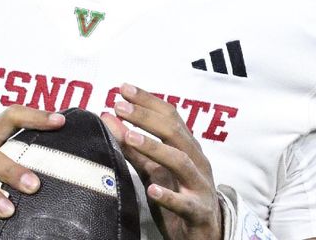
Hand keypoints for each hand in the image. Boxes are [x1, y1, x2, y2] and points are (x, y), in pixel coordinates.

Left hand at [101, 84, 222, 239]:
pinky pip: (185, 203)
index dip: (147, 100)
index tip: (123, 89)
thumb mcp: (154, 169)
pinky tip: (152, 190)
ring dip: (154, 148)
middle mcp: (196, 161)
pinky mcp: (199, 211)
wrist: (207, 235)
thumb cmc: (179, 194)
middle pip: (174, 132)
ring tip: (130, 137)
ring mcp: (199, 185)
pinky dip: (169, 195)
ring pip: (180, 162)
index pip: (170, 115)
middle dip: (146, 117)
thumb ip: (133, 146)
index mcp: (187, 146)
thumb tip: (108, 116)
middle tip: (120, 106)